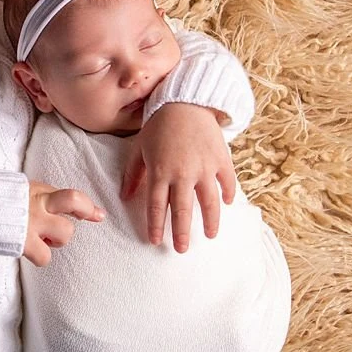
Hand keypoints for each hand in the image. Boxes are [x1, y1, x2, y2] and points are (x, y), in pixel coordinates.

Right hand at [23, 181, 104, 266]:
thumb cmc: (1, 203)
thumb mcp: (25, 193)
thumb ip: (49, 198)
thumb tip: (76, 207)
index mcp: (38, 192)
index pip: (70, 194)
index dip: (88, 205)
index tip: (98, 214)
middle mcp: (38, 204)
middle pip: (74, 200)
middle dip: (85, 211)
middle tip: (78, 219)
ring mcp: (32, 222)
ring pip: (65, 233)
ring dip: (58, 239)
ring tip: (42, 237)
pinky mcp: (23, 241)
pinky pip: (45, 256)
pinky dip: (41, 256)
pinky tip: (32, 249)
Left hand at [121, 103, 235, 252]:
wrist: (185, 101)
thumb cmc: (158, 125)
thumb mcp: (139, 148)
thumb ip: (132, 174)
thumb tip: (124, 198)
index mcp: (160, 171)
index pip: (157, 206)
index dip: (155, 225)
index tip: (155, 241)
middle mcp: (183, 173)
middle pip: (182, 211)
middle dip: (181, 233)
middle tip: (181, 250)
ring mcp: (204, 167)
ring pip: (209, 202)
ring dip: (210, 221)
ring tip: (210, 235)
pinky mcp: (221, 159)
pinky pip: (227, 182)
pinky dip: (227, 194)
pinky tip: (226, 205)